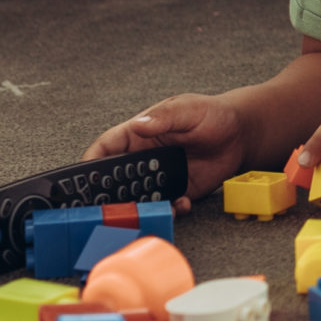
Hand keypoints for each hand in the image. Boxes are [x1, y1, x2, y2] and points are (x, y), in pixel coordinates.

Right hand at [83, 93, 247, 208]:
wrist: (241, 134)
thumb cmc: (211, 114)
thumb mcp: (187, 109)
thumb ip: (164, 117)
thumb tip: (140, 123)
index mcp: (138, 135)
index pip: (105, 148)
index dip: (90, 163)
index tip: (80, 180)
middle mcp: (143, 159)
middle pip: (114, 179)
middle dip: (108, 193)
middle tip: (110, 205)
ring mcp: (158, 177)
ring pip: (136, 198)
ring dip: (138, 206)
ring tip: (146, 210)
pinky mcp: (176, 192)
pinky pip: (164, 206)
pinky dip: (168, 210)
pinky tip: (181, 204)